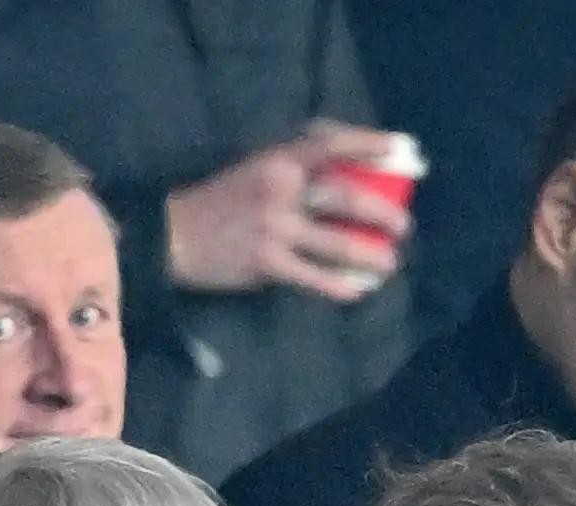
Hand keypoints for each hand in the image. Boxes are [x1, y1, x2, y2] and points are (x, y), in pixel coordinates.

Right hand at [165, 123, 410, 302]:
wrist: (173, 235)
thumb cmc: (220, 202)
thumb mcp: (255, 169)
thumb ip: (294, 170)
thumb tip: (343, 175)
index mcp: (278, 160)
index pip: (331, 145)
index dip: (367, 144)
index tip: (398, 149)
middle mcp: (281, 189)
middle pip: (345, 198)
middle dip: (382, 213)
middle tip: (402, 226)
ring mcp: (275, 228)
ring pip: (336, 242)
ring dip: (370, 255)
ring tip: (389, 263)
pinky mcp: (268, 263)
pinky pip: (314, 277)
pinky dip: (339, 286)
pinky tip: (356, 291)